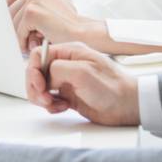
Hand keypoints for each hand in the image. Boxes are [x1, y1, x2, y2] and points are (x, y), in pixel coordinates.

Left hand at [6, 0, 81, 50]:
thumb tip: (15, 16)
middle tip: (15, 37)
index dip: (9, 7)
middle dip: (11, 24)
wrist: (83, 33)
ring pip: (14, 20)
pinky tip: (29, 46)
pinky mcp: (32, 12)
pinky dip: (22, 40)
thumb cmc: (70, 26)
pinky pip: (18, 29)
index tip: (6, 19)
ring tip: (25, 44)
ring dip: (18, 34)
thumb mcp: (54, 9)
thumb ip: (38, 6)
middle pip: (11, 7)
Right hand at [25, 42, 140, 125]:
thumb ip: (57, 69)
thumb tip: (43, 75)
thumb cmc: (112, 87)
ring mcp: (67, 80)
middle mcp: (66, 65)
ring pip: (40, 87)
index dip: (34, 70)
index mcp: (70, 52)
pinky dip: (50, 106)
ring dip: (41, 98)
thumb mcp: (82, 72)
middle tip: (44, 99)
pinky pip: (49, 100)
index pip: (39, 55)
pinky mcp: (69, 96)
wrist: (128, 106)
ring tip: (53, 105)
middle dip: (36, 87)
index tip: (40, 85)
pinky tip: (62, 108)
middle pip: (36, 72)